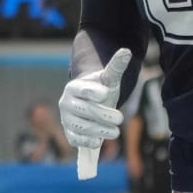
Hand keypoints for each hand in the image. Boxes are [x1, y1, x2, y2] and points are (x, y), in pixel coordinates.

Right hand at [59, 49, 130, 179]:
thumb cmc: (100, 91)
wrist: (90, 105)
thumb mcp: (109, 79)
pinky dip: (87, 142)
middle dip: (104, 115)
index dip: (94, 92)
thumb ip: (116, 66)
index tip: (105, 94)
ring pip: (82, 126)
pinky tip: (98, 141)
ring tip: (115, 132)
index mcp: (74, 87)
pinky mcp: (69, 134)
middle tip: (120, 118)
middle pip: (86, 110)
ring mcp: (67, 119)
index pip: (83, 90)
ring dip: (100, 131)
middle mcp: (66, 102)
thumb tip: (126, 51)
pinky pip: (76, 140)